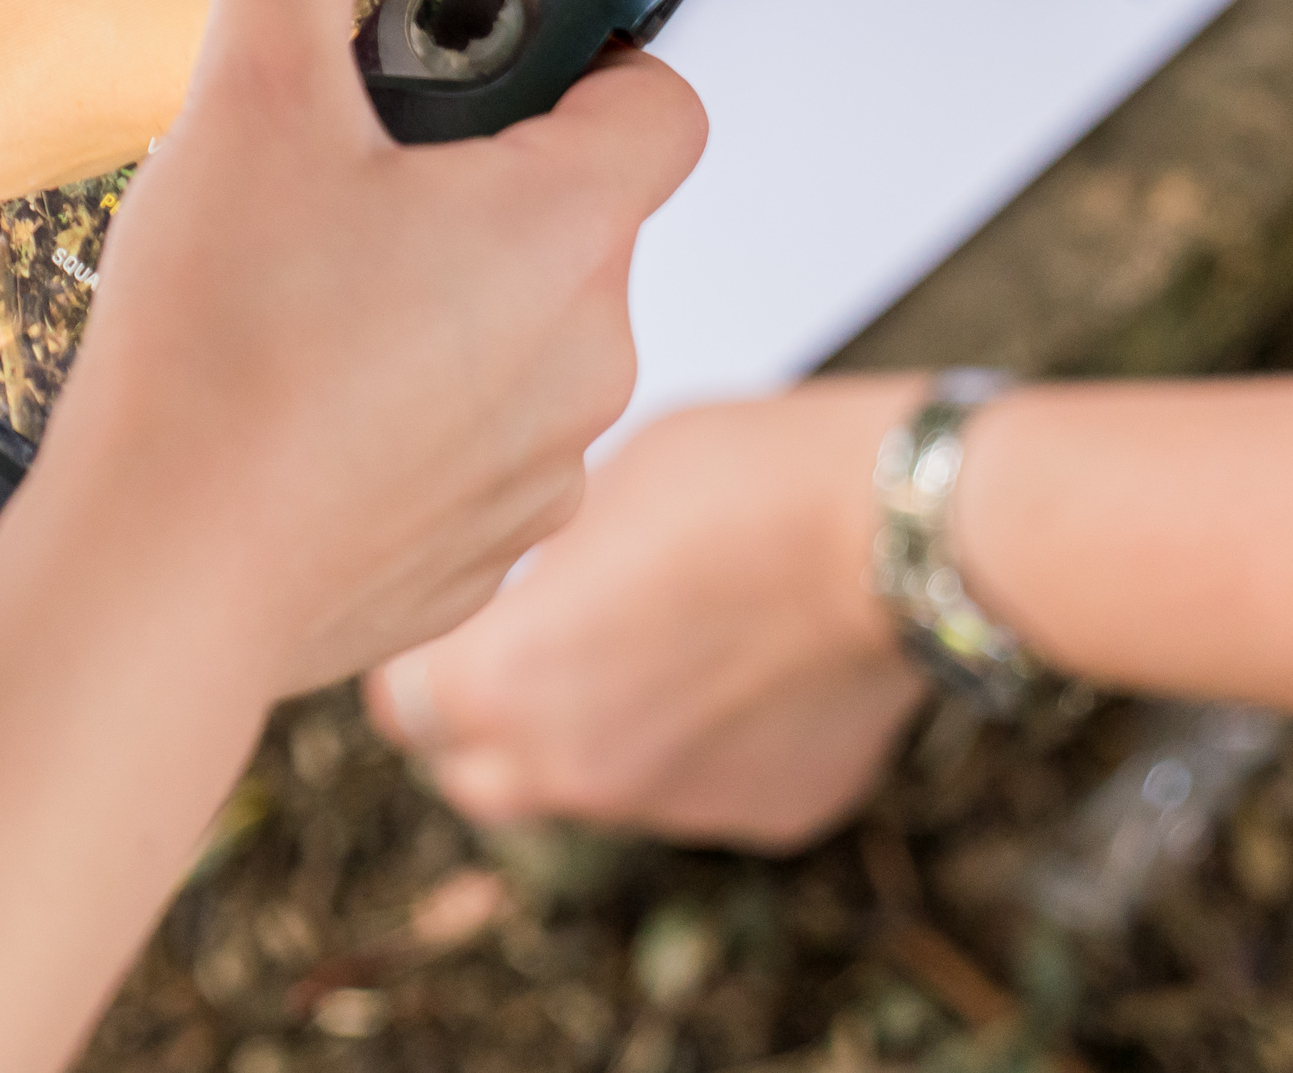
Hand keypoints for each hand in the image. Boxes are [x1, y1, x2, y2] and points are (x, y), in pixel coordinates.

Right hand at [15, 0, 711, 702]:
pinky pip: (467, 454)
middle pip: (568, 225)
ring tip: (299, 312)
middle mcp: (590, 356)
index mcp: (566, 229)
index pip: (660, 105)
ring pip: (514, 345)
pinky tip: (295, 419)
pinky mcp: (482, 558)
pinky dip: (400, 429)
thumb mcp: (241, 96)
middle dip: (468, 193)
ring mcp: (544, 472)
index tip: (492, 73)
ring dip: (435, 314)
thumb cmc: (222, 347)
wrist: (166, 572)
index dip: (588, 65)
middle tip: (337, 192)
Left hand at [365, 375, 930, 848]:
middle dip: (481, 727)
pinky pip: (702, 787)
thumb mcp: (582, 490)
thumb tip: (520, 592)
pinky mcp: (766, 816)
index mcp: (503, 683)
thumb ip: (527, 573)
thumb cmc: (732, 476)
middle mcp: (572, 770)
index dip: (421, 661)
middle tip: (524, 650)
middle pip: (477, 778)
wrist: (890, 528)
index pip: (402, 708)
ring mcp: (673, 808)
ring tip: (657, 635)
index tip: (447, 624)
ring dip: (600, 733)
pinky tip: (747, 659)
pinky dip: (705, 743)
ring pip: (595, 786)